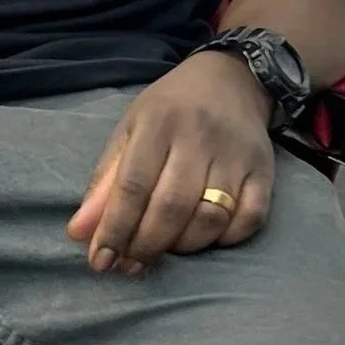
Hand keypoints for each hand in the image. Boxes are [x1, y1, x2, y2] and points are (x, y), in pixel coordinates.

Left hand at [67, 51, 279, 273]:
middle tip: (131, 265)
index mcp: (158, 124)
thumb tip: (79, 233)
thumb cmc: (170, 111)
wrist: (232, 80)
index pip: (132, 186)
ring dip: (183, 246)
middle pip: (171, 206)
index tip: (101, 260)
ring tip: (164, 251)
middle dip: (146, 245)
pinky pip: (250, 218)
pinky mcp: (265, 171)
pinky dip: (226, 239)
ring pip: (211, 218)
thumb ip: (105, 183)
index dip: (115, 229)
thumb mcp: (130, 132)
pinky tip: (205, 239)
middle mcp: (199, 138)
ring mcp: (236, 155)